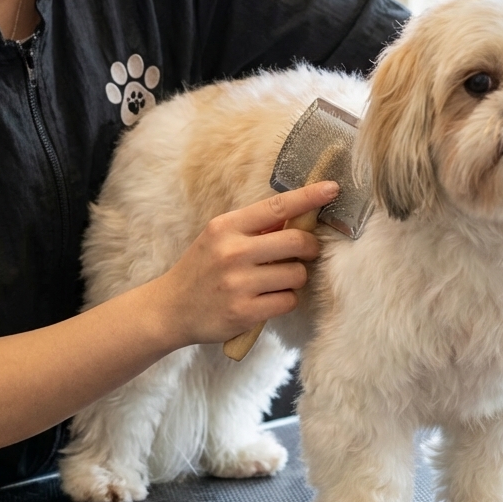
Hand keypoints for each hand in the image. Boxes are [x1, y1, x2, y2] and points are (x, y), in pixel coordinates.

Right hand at [150, 181, 338, 347]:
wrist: (171, 308)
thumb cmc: (202, 269)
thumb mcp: (218, 238)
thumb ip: (254, 228)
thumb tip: (297, 216)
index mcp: (226, 227)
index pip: (276, 207)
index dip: (308, 197)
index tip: (332, 189)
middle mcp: (232, 252)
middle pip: (295, 242)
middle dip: (310, 247)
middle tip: (306, 252)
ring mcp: (238, 284)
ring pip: (296, 274)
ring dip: (295, 277)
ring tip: (277, 280)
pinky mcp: (244, 312)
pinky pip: (288, 301)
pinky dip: (285, 299)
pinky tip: (269, 299)